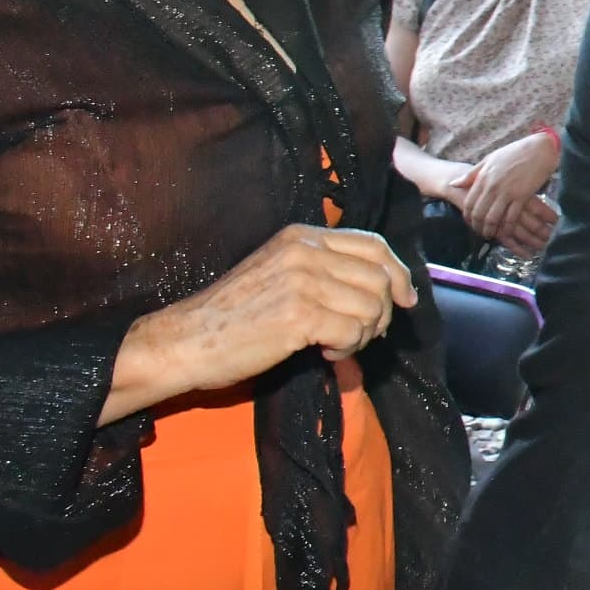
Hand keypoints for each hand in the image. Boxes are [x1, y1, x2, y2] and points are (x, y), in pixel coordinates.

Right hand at [128, 225, 417, 394]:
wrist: (184, 341)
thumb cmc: (231, 315)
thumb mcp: (278, 272)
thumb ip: (323, 270)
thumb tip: (381, 289)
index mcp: (301, 237)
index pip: (374, 244)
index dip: (398, 272)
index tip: (405, 299)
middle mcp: (304, 252)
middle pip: (380, 277)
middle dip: (382, 312)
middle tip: (363, 334)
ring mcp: (302, 282)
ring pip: (372, 306)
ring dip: (364, 333)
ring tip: (337, 344)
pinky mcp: (298, 316)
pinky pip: (354, 331)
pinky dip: (348, 347)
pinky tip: (325, 352)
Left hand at [457, 129, 561, 256]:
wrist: (540, 148)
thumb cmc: (516, 152)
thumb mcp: (490, 159)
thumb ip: (472, 174)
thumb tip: (453, 184)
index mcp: (482, 177)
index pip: (469, 203)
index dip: (467, 217)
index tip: (470, 223)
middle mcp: (492, 186)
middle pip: (478, 213)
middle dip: (478, 227)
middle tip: (480, 233)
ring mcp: (506, 192)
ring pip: (492, 218)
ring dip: (491, 230)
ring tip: (492, 235)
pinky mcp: (522, 196)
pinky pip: (511, 217)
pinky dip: (507, 227)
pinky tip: (507, 232)